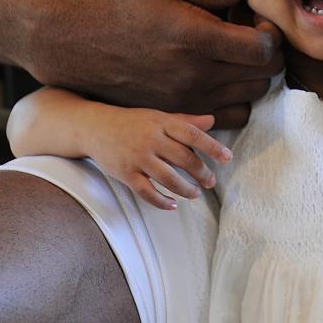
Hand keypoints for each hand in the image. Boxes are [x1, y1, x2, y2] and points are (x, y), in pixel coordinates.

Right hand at [28, 0, 282, 124]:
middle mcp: (194, 74)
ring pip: (251, 98)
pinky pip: (229, 117)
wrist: (69, 42)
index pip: (263, 48)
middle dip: (265, 53)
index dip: (270, 32)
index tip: (254, 19)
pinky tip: (218, 76)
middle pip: (264, 75)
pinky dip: (235, 99)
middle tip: (245, 33)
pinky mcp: (176, 114)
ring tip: (231, 54)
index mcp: (194, 36)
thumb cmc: (115, 3)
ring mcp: (185, 100)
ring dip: (252, 76)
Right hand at [88, 109, 233, 211]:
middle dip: (201, 173)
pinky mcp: (125, 173)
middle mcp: (151, 139)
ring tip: (195, 194)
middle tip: (211, 182)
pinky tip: (172, 205)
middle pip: (183, 158)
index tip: (227, 157)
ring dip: (185, 189)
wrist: (95, 128)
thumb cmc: (132, 122)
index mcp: (161, 123)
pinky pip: (147, 191)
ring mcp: (137, 158)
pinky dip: (161, 201)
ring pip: (167, 178)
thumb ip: (185, 121)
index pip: (192, 135)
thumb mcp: (158, 117)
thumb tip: (211, 120)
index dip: (212, 146)